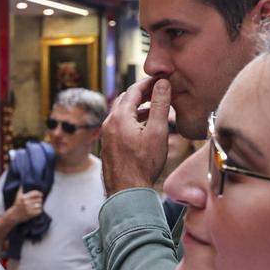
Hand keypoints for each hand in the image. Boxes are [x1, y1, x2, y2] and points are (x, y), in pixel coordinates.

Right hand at [7, 188, 42, 224]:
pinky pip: (39, 210)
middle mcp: (26, 203)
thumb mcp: (18, 196)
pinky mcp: (31, 214)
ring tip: (37, 205)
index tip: (41, 194)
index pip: (35, 193)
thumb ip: (21, 189)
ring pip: (40, 205)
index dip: (39, 193)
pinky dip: (39, 210)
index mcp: (23, 197)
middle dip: (39, 199)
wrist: (13, 215)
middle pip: (39, 199)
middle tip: (38, 200)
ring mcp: (29, 209)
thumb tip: (22, 182)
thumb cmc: (17, 204)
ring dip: (39, 205)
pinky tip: (36, 209)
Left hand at [101, 78, 170, 194]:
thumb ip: (160, 105)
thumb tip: (162, 84)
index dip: (148, 82)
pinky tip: (143, 125)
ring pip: (122, 112)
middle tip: (158, 89)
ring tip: (154, 106)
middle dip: (141, 92)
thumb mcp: (157, 132)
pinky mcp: (108, 144)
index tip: (162, 78)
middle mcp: (108, 123)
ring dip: (137, 107)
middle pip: (125, 99)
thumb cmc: (143, 164)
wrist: (126, 191)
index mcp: (119, 117)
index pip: (133, 90)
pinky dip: (132, 119)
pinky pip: (119, 124)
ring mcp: (106, 134)